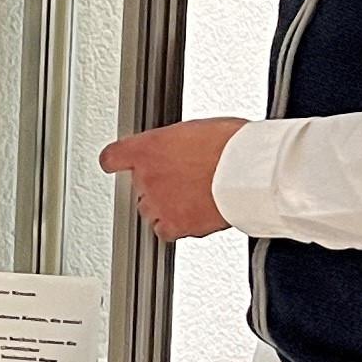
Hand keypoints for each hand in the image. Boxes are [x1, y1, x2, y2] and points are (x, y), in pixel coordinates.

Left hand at [98, 117, 246, 242]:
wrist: (248, 171)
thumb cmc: (231, 146)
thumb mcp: (195, 130)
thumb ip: (174, 143)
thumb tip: (178, 149)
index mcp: (147, 148)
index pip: (113, 157)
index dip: (118, 161)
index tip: (119, 163)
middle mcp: (146, 177)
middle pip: (139, 186)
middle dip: (158, 184)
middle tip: (184, 179)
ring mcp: (158, 203)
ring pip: (151, 210)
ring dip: (167, 205)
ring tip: (194, 197)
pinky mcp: (174, 225)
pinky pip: (165, 231)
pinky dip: (177, 226)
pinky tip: (194, 216)